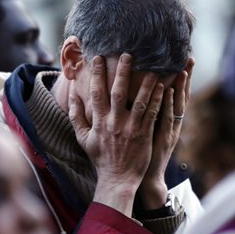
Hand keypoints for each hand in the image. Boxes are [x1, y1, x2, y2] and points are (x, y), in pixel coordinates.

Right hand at [69, 54, 163, 215]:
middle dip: (122, 72)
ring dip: (145, 82)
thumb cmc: (99, 157)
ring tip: (152, 66)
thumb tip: (72, 95)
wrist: (117, 179)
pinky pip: (151, 113)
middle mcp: (114, 123)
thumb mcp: (82, 138)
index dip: (98, 74)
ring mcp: (131, 128)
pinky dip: (156, 99)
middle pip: (118, 92)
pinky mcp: (144, 134)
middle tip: (127, 54)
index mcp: (98, 122)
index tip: (99, 58)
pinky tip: (162, 86)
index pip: (96, 93)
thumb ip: (76, 116)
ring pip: (139, 100)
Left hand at [139, 58, 193, 209]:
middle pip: (179, 95)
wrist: (146, 179)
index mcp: (166, 120)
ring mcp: (167, 131)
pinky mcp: (161, 138)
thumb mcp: (147, 133)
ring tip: (181, 68)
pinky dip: (167, 105)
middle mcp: (170, 123)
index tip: (182, 59)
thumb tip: (142, 96)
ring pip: (175, 105)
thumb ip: (147, 115)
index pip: (173, 94)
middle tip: (187, 56)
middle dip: (184, 76)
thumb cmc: (142, 156)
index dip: (179, 78)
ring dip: (179, 87)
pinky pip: (165, 118)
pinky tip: (167, 91)